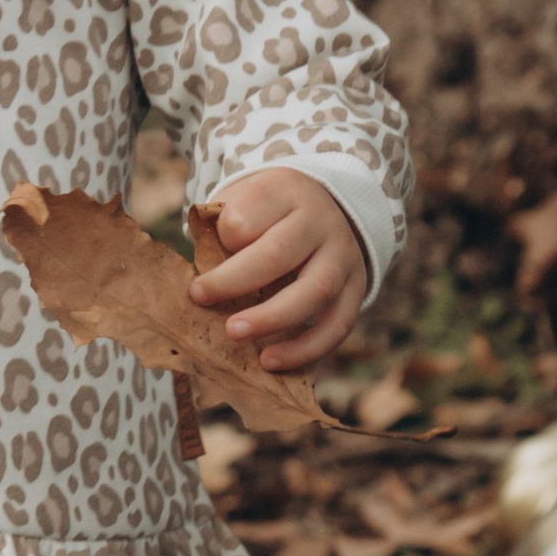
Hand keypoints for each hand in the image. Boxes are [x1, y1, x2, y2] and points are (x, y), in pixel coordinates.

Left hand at [187, 170, 367, 370]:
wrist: (327, 207)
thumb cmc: (267, 214)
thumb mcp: (242, 201)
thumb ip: (220, 232)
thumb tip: (202, 285)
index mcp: (284, 193)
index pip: (248, 216)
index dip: (223, 240)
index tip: (203, 259)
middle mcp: (320, 221)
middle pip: (280, 252)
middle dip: (236, 281)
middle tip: (201, 298)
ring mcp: (343, 256)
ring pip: (315, 290)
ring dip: (272, 319)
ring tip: (235, 335)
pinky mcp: (356, 289)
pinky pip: (337, 325)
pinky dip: (305, 349)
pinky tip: (271, 362)